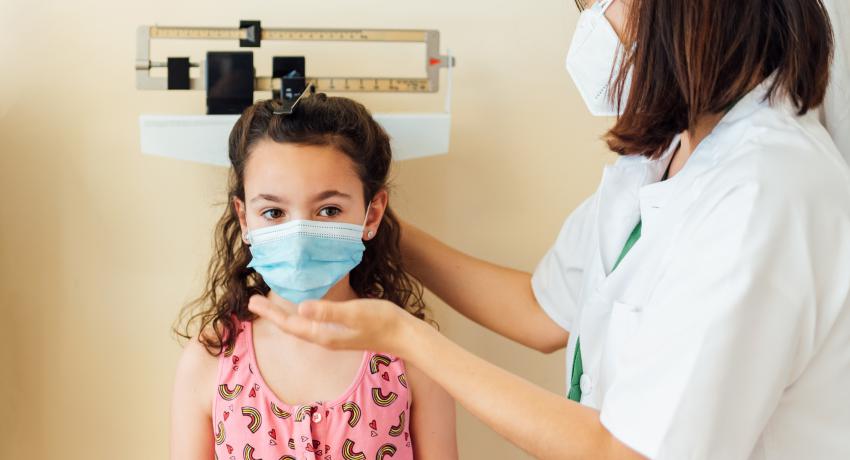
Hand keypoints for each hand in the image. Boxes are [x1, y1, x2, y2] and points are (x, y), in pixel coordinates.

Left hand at [247, 295, 415, 355]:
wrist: (404, 335)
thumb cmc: (382, 321)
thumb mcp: (354, 311)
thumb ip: (328, 310)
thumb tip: (300, 308)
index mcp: (324, 334)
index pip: (290, 324)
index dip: (270, 313)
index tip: (253, 301)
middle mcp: (325, 338)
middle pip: (291, 327)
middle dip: (271, 314)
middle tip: (252, 301)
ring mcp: (332, 336)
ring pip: (300, 327)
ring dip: (283, 316)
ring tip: (269, 306)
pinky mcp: (340, 332)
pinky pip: (311, 325)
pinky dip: (299, 317)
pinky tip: (300, 310)